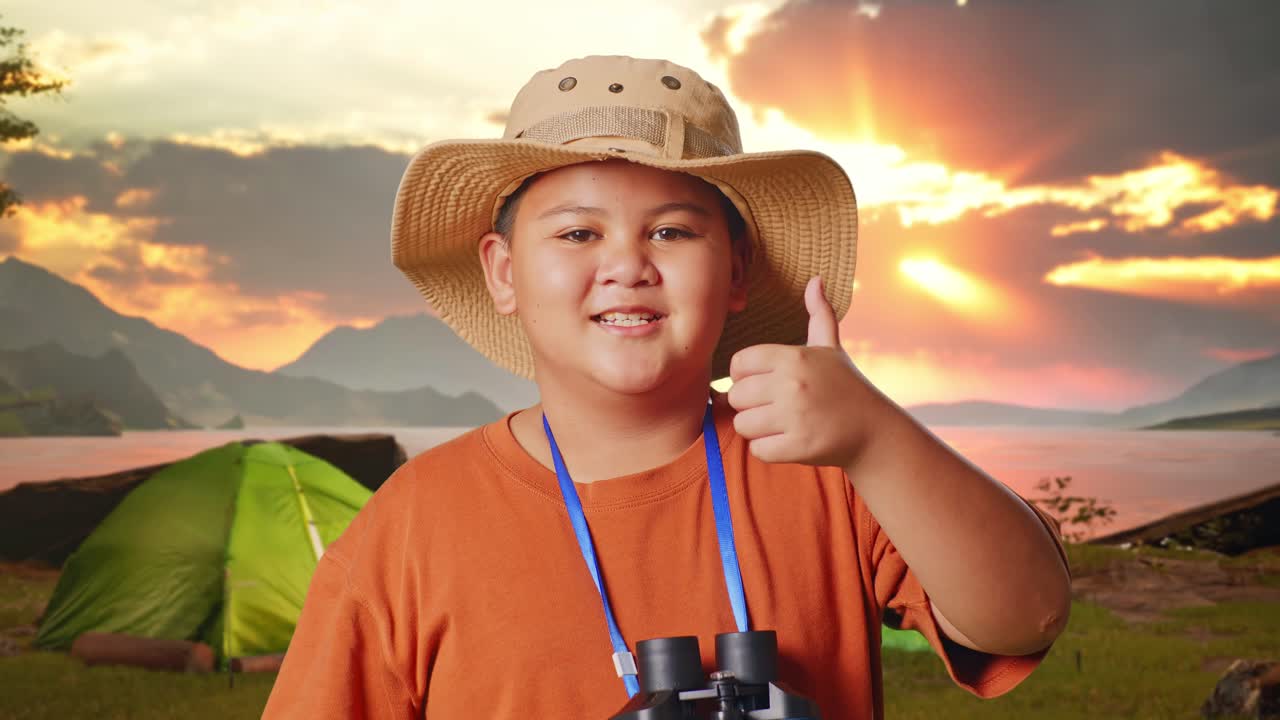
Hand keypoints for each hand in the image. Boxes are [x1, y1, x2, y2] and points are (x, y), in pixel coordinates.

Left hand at [727, 276, 880, 466]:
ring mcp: (796, 416)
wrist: (873, 430)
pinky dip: (768, 449)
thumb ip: (819, 314)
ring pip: (743, 424)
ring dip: (756, 429)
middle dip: (749, 405)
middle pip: (736, 396)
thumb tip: (816, 280)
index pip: (739, 363)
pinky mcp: (799, 446)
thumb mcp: (831, 348)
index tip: (761, 383)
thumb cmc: (845, 386)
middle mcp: (793, 383)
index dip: (744, 376)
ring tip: (779, 424)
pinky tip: (786, 441)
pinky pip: (758, 450)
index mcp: (794, 357)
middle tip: (772, 407)